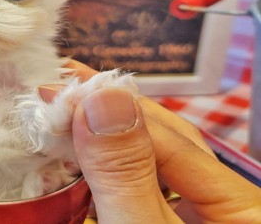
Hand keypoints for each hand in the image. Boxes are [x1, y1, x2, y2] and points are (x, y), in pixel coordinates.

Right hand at [40, 61, 260, 222]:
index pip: (172, 140)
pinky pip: (144, 185)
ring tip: (64, 112)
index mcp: (246, 210)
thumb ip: (125, 173)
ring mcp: (205, 217)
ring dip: (105, 138)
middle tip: (59, 87)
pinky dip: (110, 169)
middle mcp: (229, 206)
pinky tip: (83, 154)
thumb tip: (102, 97)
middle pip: (166, 141)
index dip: (111, 112)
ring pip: (153, 162)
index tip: (57, 89)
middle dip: (108, 114)